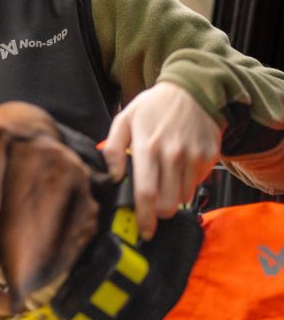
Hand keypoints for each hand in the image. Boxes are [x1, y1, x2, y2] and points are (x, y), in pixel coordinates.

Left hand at [103, 82, 221, 239]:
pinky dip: (187, 182)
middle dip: (158, 211)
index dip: (144, 217)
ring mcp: (193, 156)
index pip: (146, 192)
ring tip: (165, 177)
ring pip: (183, 198)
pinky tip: (180, 166)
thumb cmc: (154, 107)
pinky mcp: (209, 156)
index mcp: (147, 146)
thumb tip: (111, 176)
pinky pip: (197, 184)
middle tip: (152, 203)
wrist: (192, 89)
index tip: (143, 230)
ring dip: (173, 197)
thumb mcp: (125, 119)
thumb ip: (113, 149)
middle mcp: (172, 153)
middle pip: (167, 204)